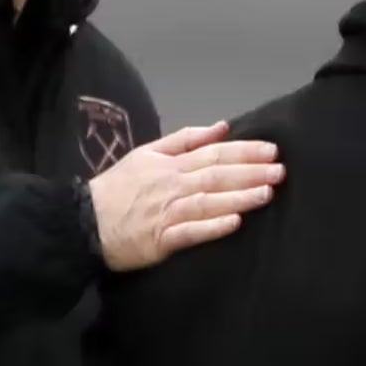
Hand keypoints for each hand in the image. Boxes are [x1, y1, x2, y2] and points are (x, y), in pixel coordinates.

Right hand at [87, 121, 282, 270]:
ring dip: (238, 197)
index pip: (213, 153)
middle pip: (216, 175)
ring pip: (208, 202)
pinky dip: (212, 227)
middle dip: (250, 172)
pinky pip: (190, 232)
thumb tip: (221, 126)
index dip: (244, 151)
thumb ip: (185, 139)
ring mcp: (168, 212)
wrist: (85, 221)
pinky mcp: (162, 239)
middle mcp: (172, 185)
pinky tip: (235, 223)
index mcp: (170, 164)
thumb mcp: (147, 153)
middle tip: (280, 171)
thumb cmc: (118, 189)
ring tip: (266, 194)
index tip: (272, 150)